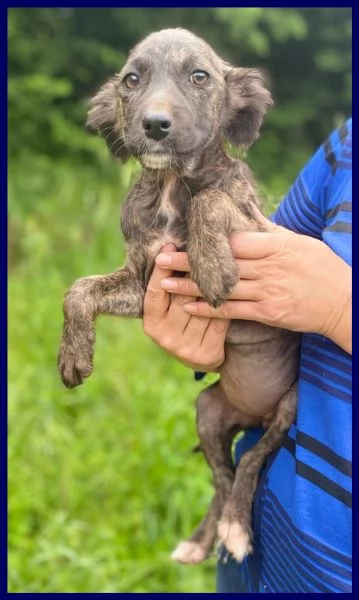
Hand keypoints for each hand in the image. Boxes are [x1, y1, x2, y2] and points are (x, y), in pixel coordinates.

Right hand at [143, 244, 229, 370]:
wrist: (203, 357)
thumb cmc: (186, 322)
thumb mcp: (171, 309)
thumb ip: (169, 287)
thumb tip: (171, 248)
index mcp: (152, 323)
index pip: (155, 291)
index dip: (162, 269)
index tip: (170, 245)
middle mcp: (165, 337)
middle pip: (182, 296)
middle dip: (193, 271)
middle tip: (203, 248)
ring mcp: (185, 347)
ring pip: (203, 307)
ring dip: (213, 284)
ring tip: (222, 261)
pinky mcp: (206, 353)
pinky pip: (220, 320)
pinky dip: (227, 303)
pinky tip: (233, 286)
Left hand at [156, 218, 351, 354]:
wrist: (342, 302)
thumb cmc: (322, 268)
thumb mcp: (298, 242)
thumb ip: (269, 233)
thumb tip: (247, 217)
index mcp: (276, 246)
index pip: (235, 241)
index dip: (207, 241)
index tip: (184, 239)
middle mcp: (269, 268)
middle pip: (222, 263)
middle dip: (188, 262)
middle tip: (160, 259)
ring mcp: (268, 291)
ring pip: (221, 287)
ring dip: (190, 287)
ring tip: (164, 283)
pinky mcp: (267, 313)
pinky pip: (232, 310)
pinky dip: (209, 309)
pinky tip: (187, 306)